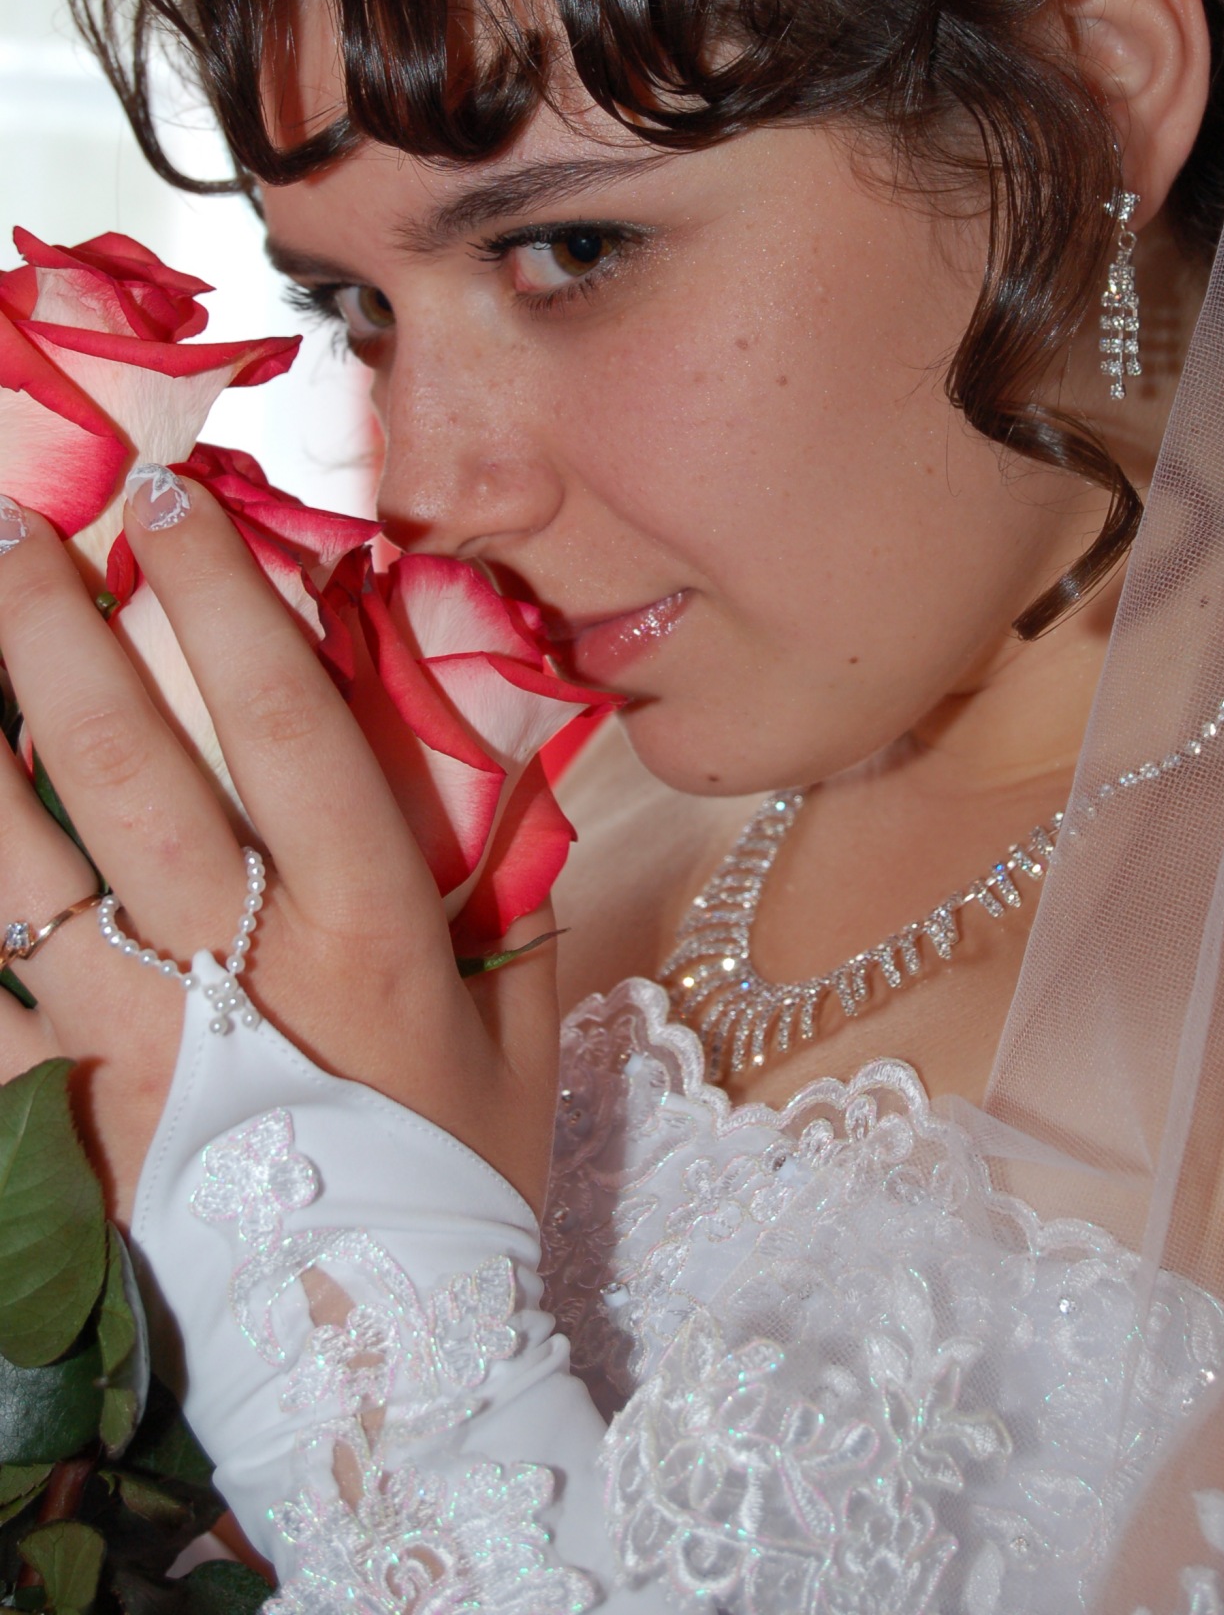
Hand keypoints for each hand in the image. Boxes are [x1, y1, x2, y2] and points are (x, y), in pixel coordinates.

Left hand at [0, 483, 561, 1224]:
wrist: (378, 1366)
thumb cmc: (456, 1187)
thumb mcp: (522, 1040)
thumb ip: (512, 899)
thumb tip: (509, 769)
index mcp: (368, 933)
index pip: (286, 728)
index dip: (223, 604)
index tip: (172, 508)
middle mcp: (242, 964)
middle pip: (130, 766)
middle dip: (60, 631)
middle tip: (15, 529)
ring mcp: (135, 1039)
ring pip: (19, 866)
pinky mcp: (66, 1110)